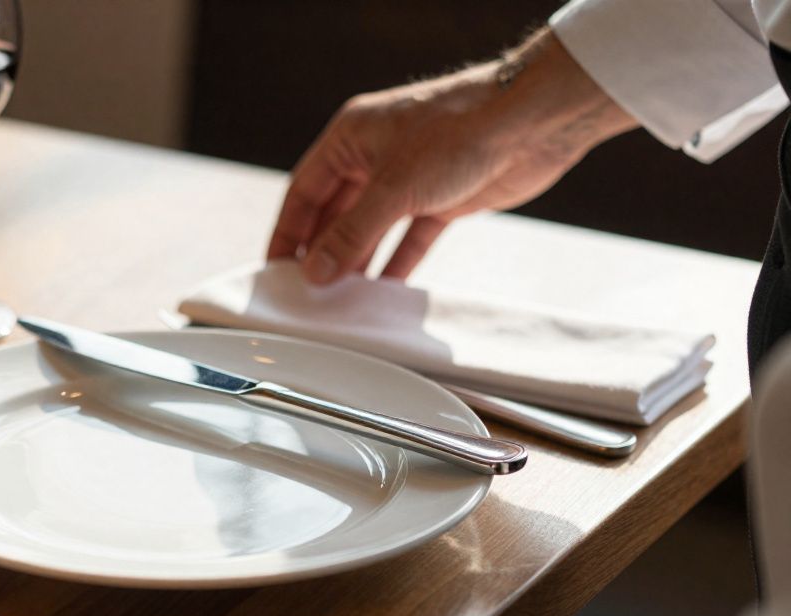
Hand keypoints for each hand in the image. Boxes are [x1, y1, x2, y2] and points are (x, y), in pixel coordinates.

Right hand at [268, 30, 637, 283]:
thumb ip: (352, 234)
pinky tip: (384, 290)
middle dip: (322, 252)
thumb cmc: (460, 132)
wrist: (533, 123)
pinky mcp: (441, 198)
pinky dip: (397, 262)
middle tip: (307, 292)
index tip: (276, 270)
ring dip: (357, 261)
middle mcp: (374, 156)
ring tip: (341, 299)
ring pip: (371, 228)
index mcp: (351, 137)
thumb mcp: (394, 188)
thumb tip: (316, 271)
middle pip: (335, 213)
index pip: (304, 192)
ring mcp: (409, 178)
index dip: (288, 232)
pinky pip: (409, 237)